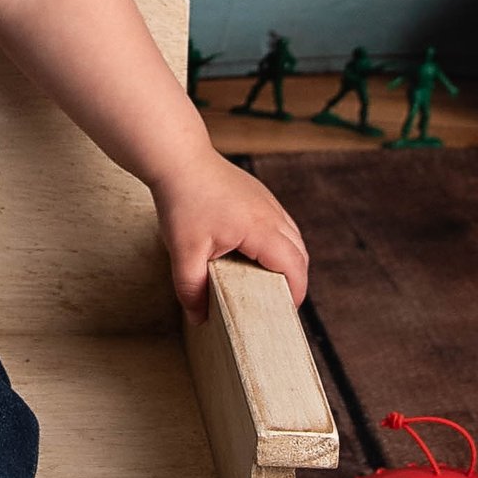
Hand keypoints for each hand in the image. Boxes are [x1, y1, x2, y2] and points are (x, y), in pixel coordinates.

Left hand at [147, 143, 308, 314]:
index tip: (283, 313)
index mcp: (261, 230)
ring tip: (266, 282)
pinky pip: (281, 224)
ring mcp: (268, 201)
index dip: (294, 293)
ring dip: (288, 261)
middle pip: (300, 254)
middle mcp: (272, 214)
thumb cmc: (182, 201)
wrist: (178, 157)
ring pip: (293, 237)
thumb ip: (191, 289)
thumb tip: (199, 319)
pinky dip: (279, 243)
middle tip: (274, 303)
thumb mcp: (184, 252)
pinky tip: (256, 253)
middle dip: (294, 280)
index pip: (294, 268)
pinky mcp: (259, 194)